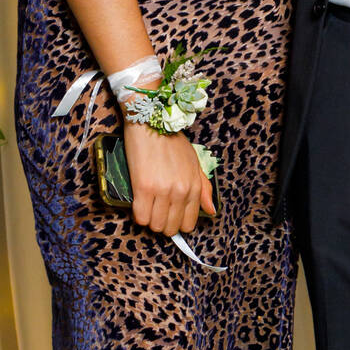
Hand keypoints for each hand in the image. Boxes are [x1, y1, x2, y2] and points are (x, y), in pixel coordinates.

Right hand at [122, 120, 214, 235]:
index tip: (169, 216)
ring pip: (155, 225)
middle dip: (162, 223)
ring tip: (147, 206)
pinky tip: (139, 203)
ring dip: (150, 220)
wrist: (151, 122)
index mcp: (194, 186)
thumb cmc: (171, 141)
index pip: (188, 223)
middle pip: (170, 228)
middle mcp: (181, 191)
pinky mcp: (143, 187)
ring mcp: (162, 190)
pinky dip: (138, 214)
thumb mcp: (194, 162)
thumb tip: (210, 210)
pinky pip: (140, 217)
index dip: (177, 223)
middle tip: (156, 211)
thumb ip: (203, 188)